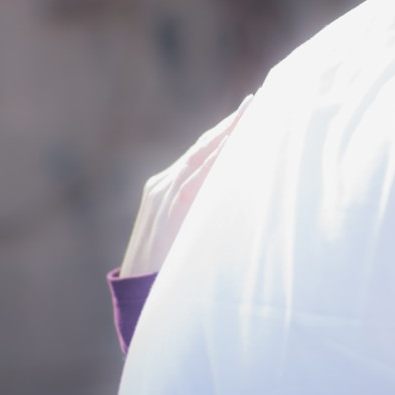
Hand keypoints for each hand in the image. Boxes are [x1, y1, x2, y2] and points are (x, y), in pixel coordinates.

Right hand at [118, 95, 251, 277]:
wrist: (137, 293)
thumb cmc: (168, 266)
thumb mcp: (185, 229)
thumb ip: (202, 208)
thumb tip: (236, 196)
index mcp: (166, 186)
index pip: (201, 151)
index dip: (225, 130)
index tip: (249, 110)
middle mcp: (163, 183)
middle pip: (202, 145)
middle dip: (230, 122)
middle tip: (257, 101)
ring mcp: (163, 193)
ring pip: (201, 155)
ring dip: (228, 133)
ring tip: (252, 113)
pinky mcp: (170, 207)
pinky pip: (197, 177)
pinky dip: (215, 159)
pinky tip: (234, 143)